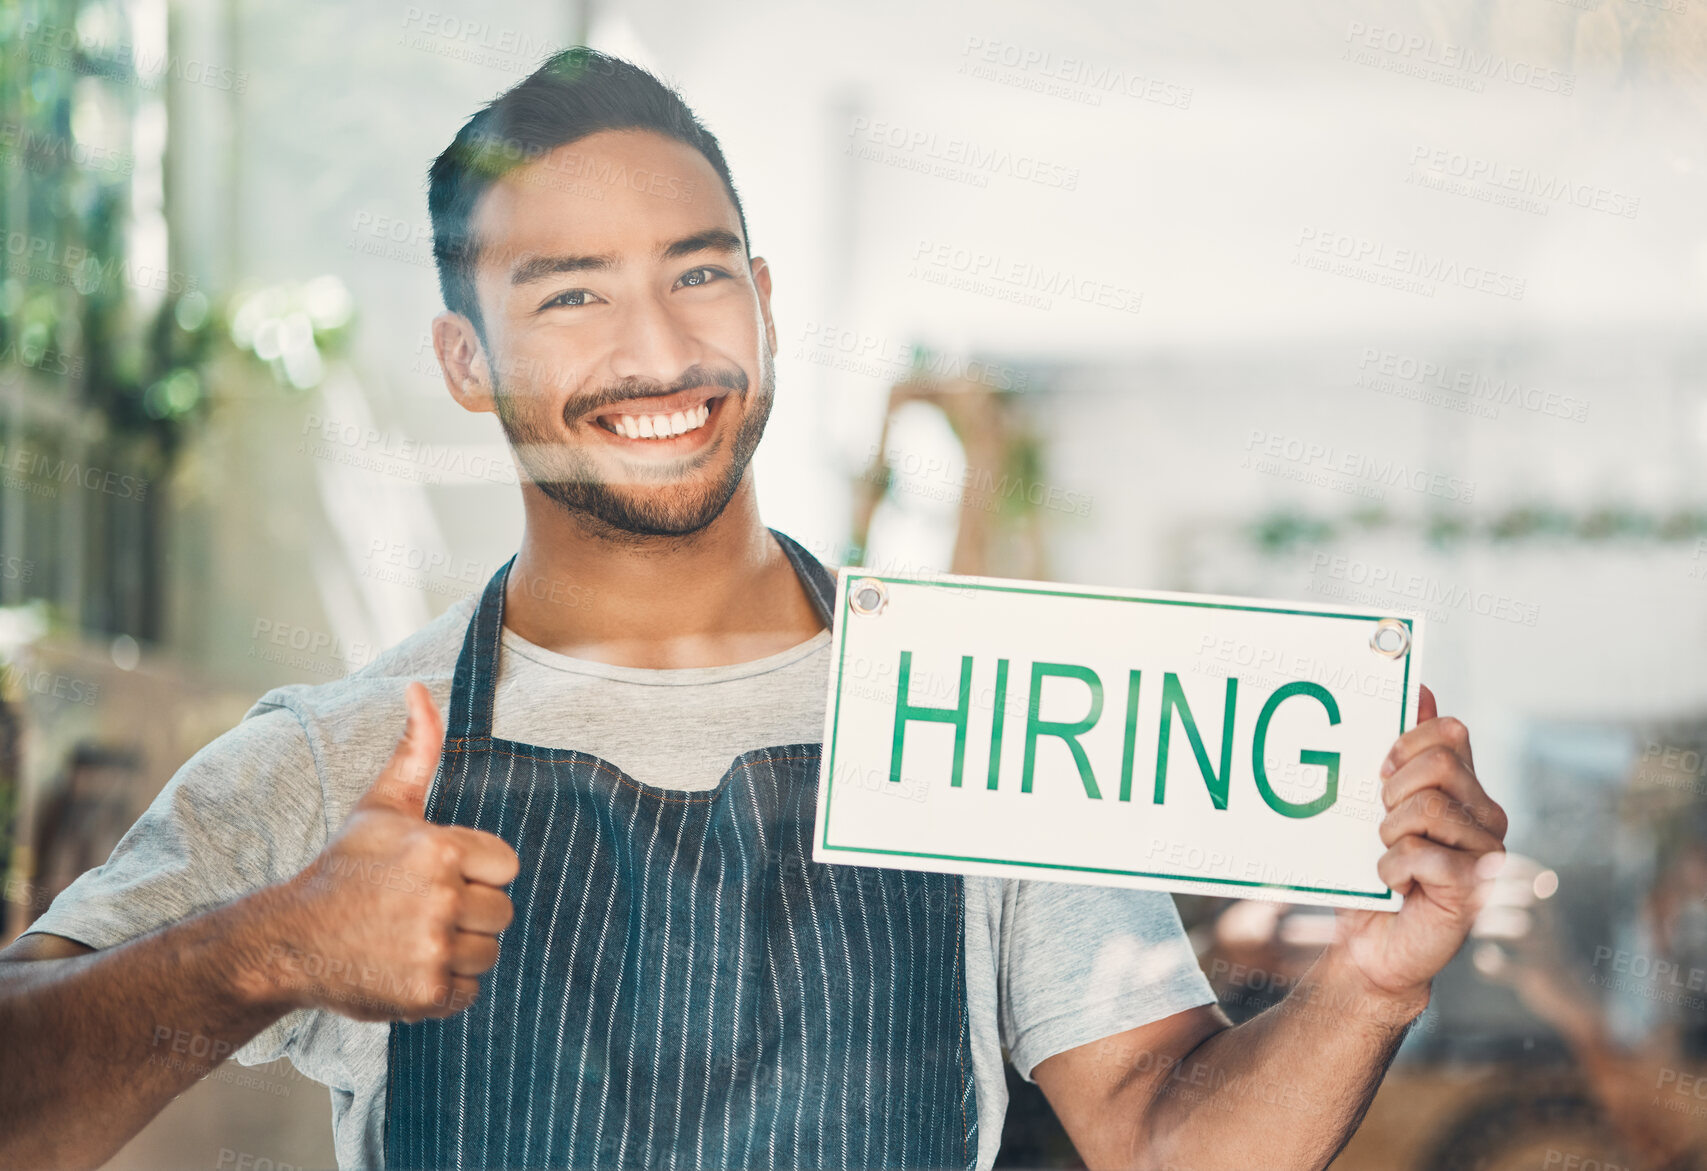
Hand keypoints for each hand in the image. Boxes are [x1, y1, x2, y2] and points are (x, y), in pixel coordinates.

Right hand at [263, 682, 518, 1021]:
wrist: (290, 940)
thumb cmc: (345, 868)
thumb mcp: (382, 805)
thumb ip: (416, 750)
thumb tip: (420, 688)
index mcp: (439, 849)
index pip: (506, 866)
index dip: (477, 872)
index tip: (438, 875)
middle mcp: (441, 898)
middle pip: (501, 912)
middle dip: (468, 912)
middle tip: (419, 910)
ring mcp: (434, 948)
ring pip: (489, 952)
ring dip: (459, 951)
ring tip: (412, 937)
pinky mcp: (427, 993)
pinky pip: (470, 990)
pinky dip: (446, 987)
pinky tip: (408, 967)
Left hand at [1331, 684, 1507, 1011]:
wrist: (1372, 945)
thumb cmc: (1372, 872)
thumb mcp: (1376, 805)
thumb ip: (1402, 751)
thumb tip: (1420, 686)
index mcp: (1467, 788)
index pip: (1449, 731)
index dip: (1405, 745)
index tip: (1382, 775)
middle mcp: (1486, 814)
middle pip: (1438, 764)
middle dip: (1393, 792)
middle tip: (1384, 826)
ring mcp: (1486, 852)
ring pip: (1426, 808)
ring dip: (1389, 835)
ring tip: (1390, 857)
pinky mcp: (1474, 889)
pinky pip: (1420, 854)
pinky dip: (1391, 870)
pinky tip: (1396, 886)